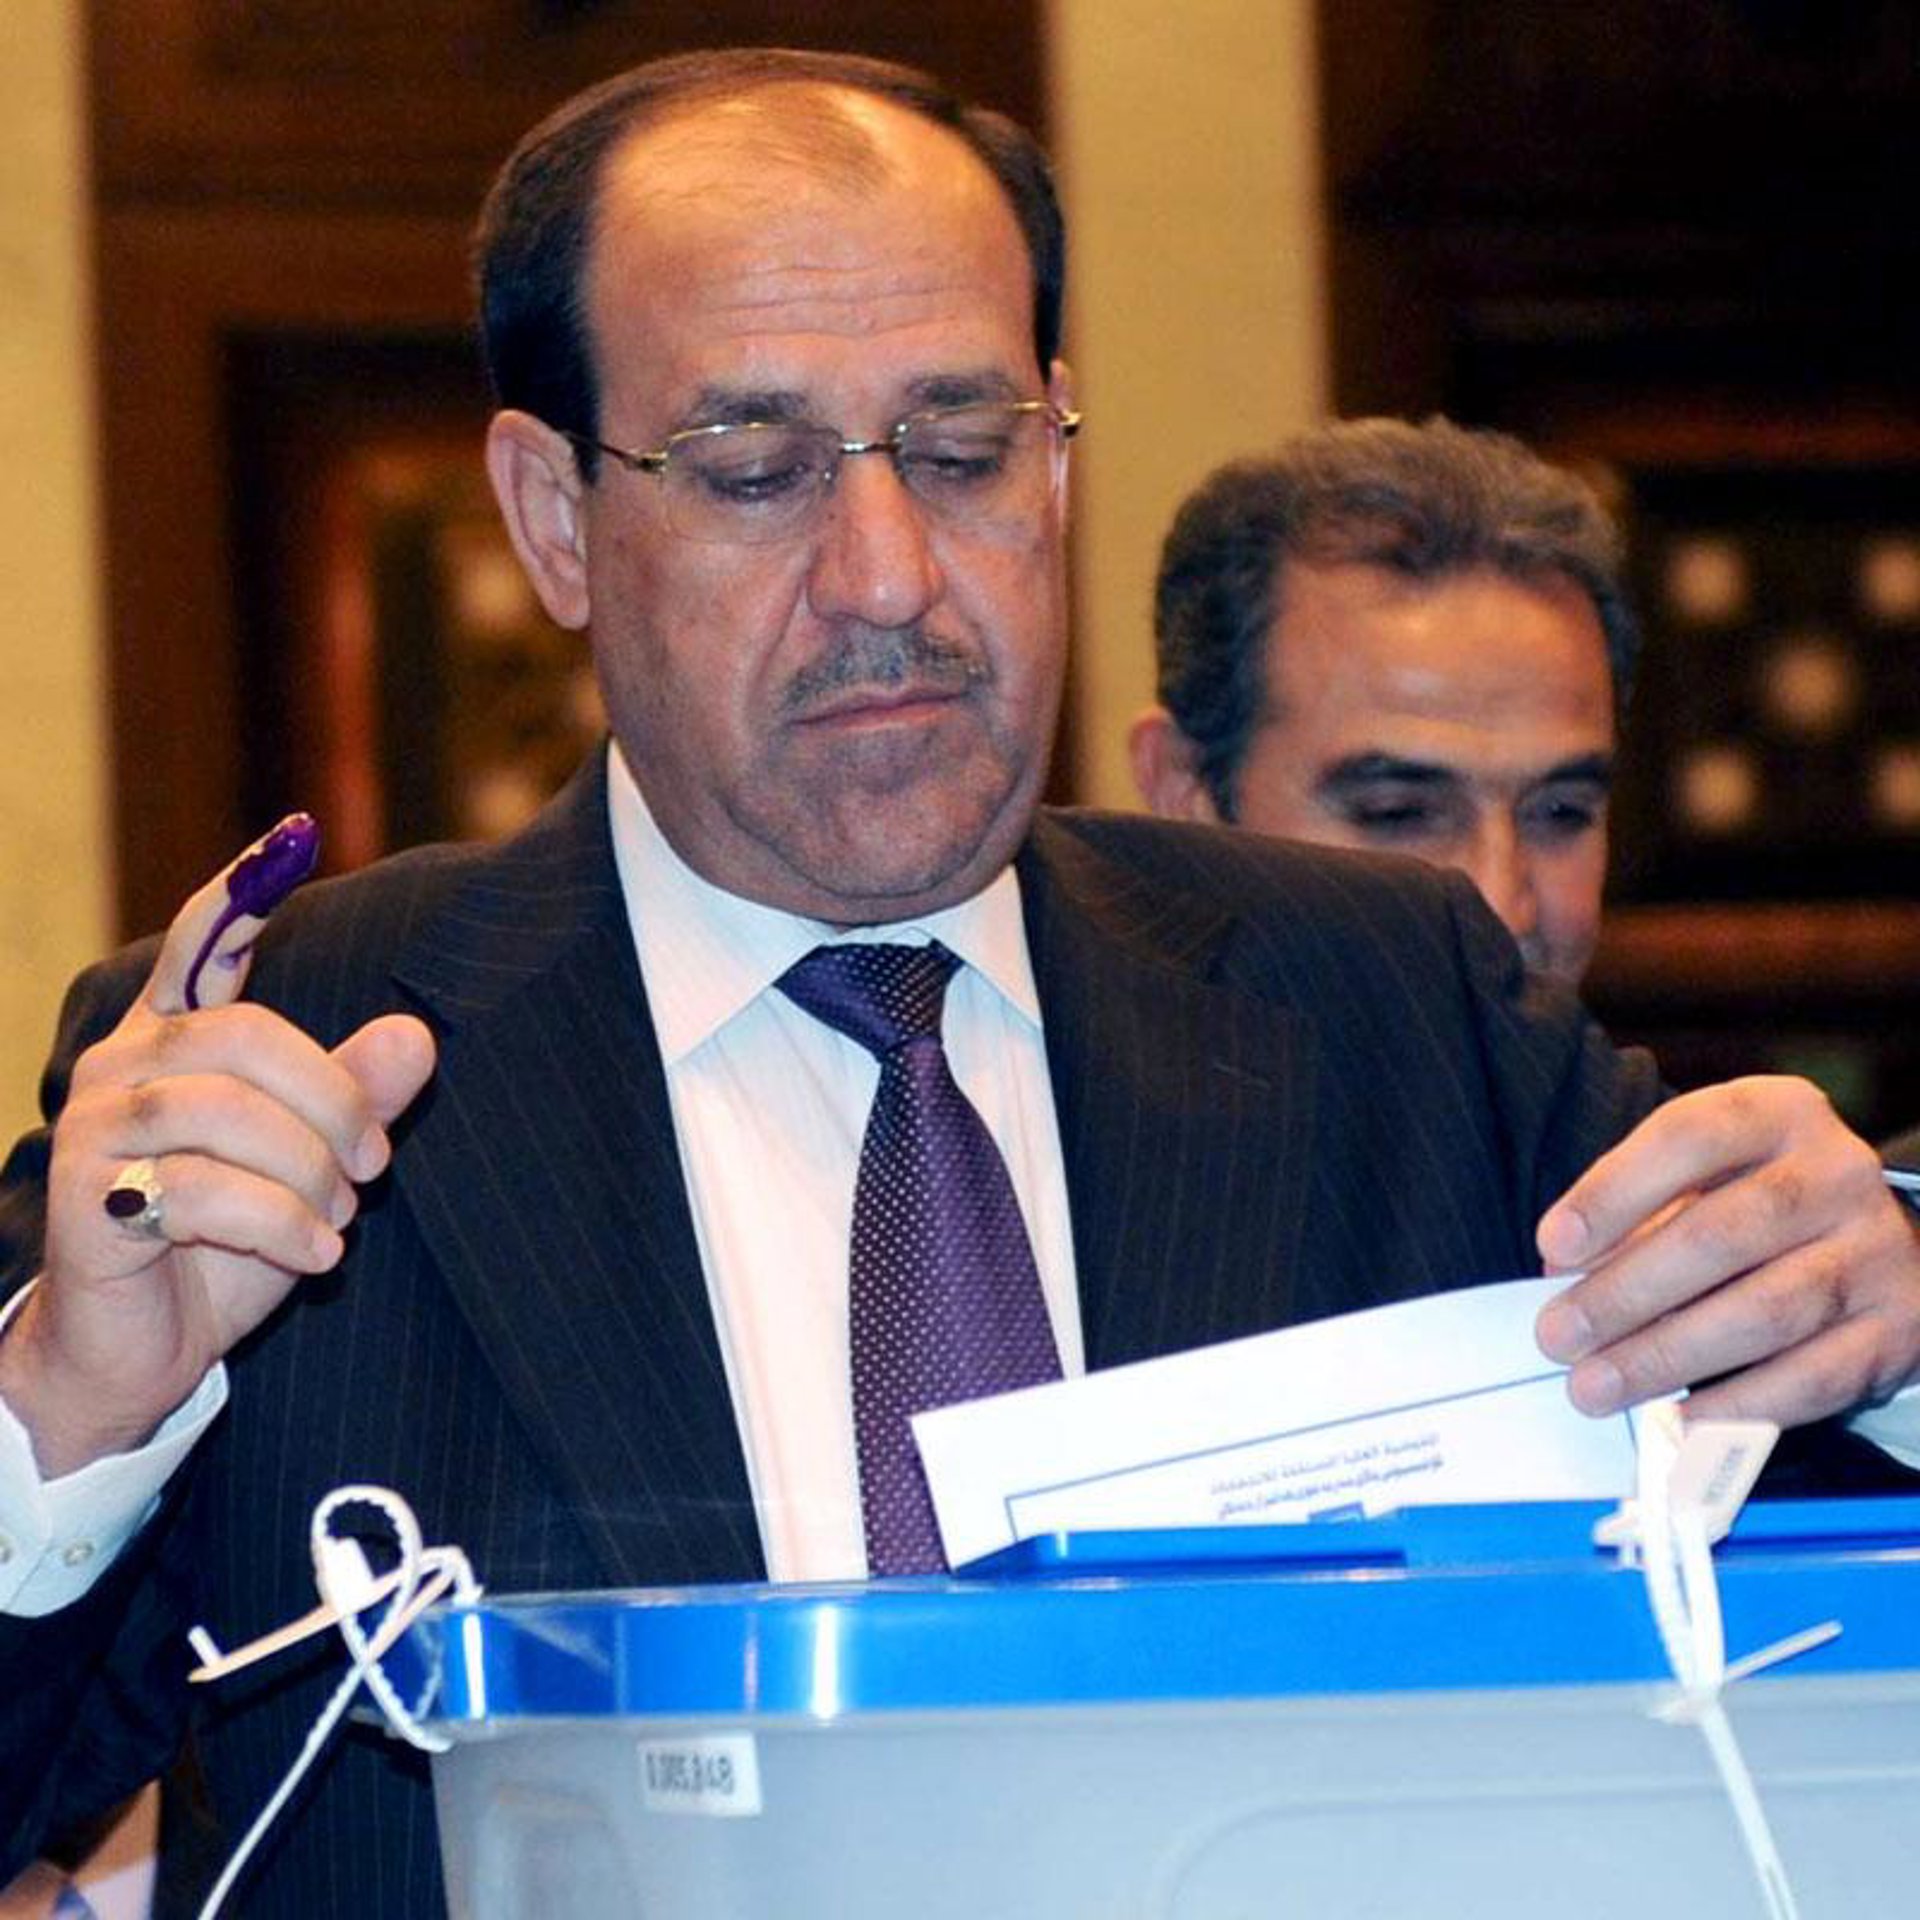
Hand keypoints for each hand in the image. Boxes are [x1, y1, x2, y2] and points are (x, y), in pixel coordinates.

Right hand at [0, 829, 435, 1475]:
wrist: (143, 1351)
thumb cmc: (230, 1240)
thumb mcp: (314, 1166)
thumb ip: (358, 1098)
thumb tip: (414, 1034)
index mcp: (177, 1039)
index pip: (204, 945)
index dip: (242, 891)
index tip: (295, 835)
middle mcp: (125, 1065)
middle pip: (248, 1037)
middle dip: (334, 1105)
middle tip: (371, 1169)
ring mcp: (94, 1126)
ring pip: (227, 1115)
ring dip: (309, 1175)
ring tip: (334, 1219)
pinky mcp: (85, 1196)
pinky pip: (201, 1192)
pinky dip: (282, 1225)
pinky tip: (315, 1254)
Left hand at [1534, 1076, 1919, 1427]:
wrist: (1873, 1236)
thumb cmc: (1752, 1198)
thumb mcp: (1698, 1174)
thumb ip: (1632, 1210)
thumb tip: (1563, 1275)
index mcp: (1777, 1114)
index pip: (1689, 1138)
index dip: (1614, 1193)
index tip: (1552, 1246)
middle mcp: (1836, 1174)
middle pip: (1720, 1236)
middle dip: (1625, 1294)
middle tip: (1557, 1336)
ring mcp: (1875, 1253)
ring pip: (1763, 1314)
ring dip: (1665, 1358)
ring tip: (1594, 1386)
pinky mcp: (1895, 1330)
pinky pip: (1811, 1379)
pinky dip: (1736, 1407)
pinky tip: (1676, 1420)